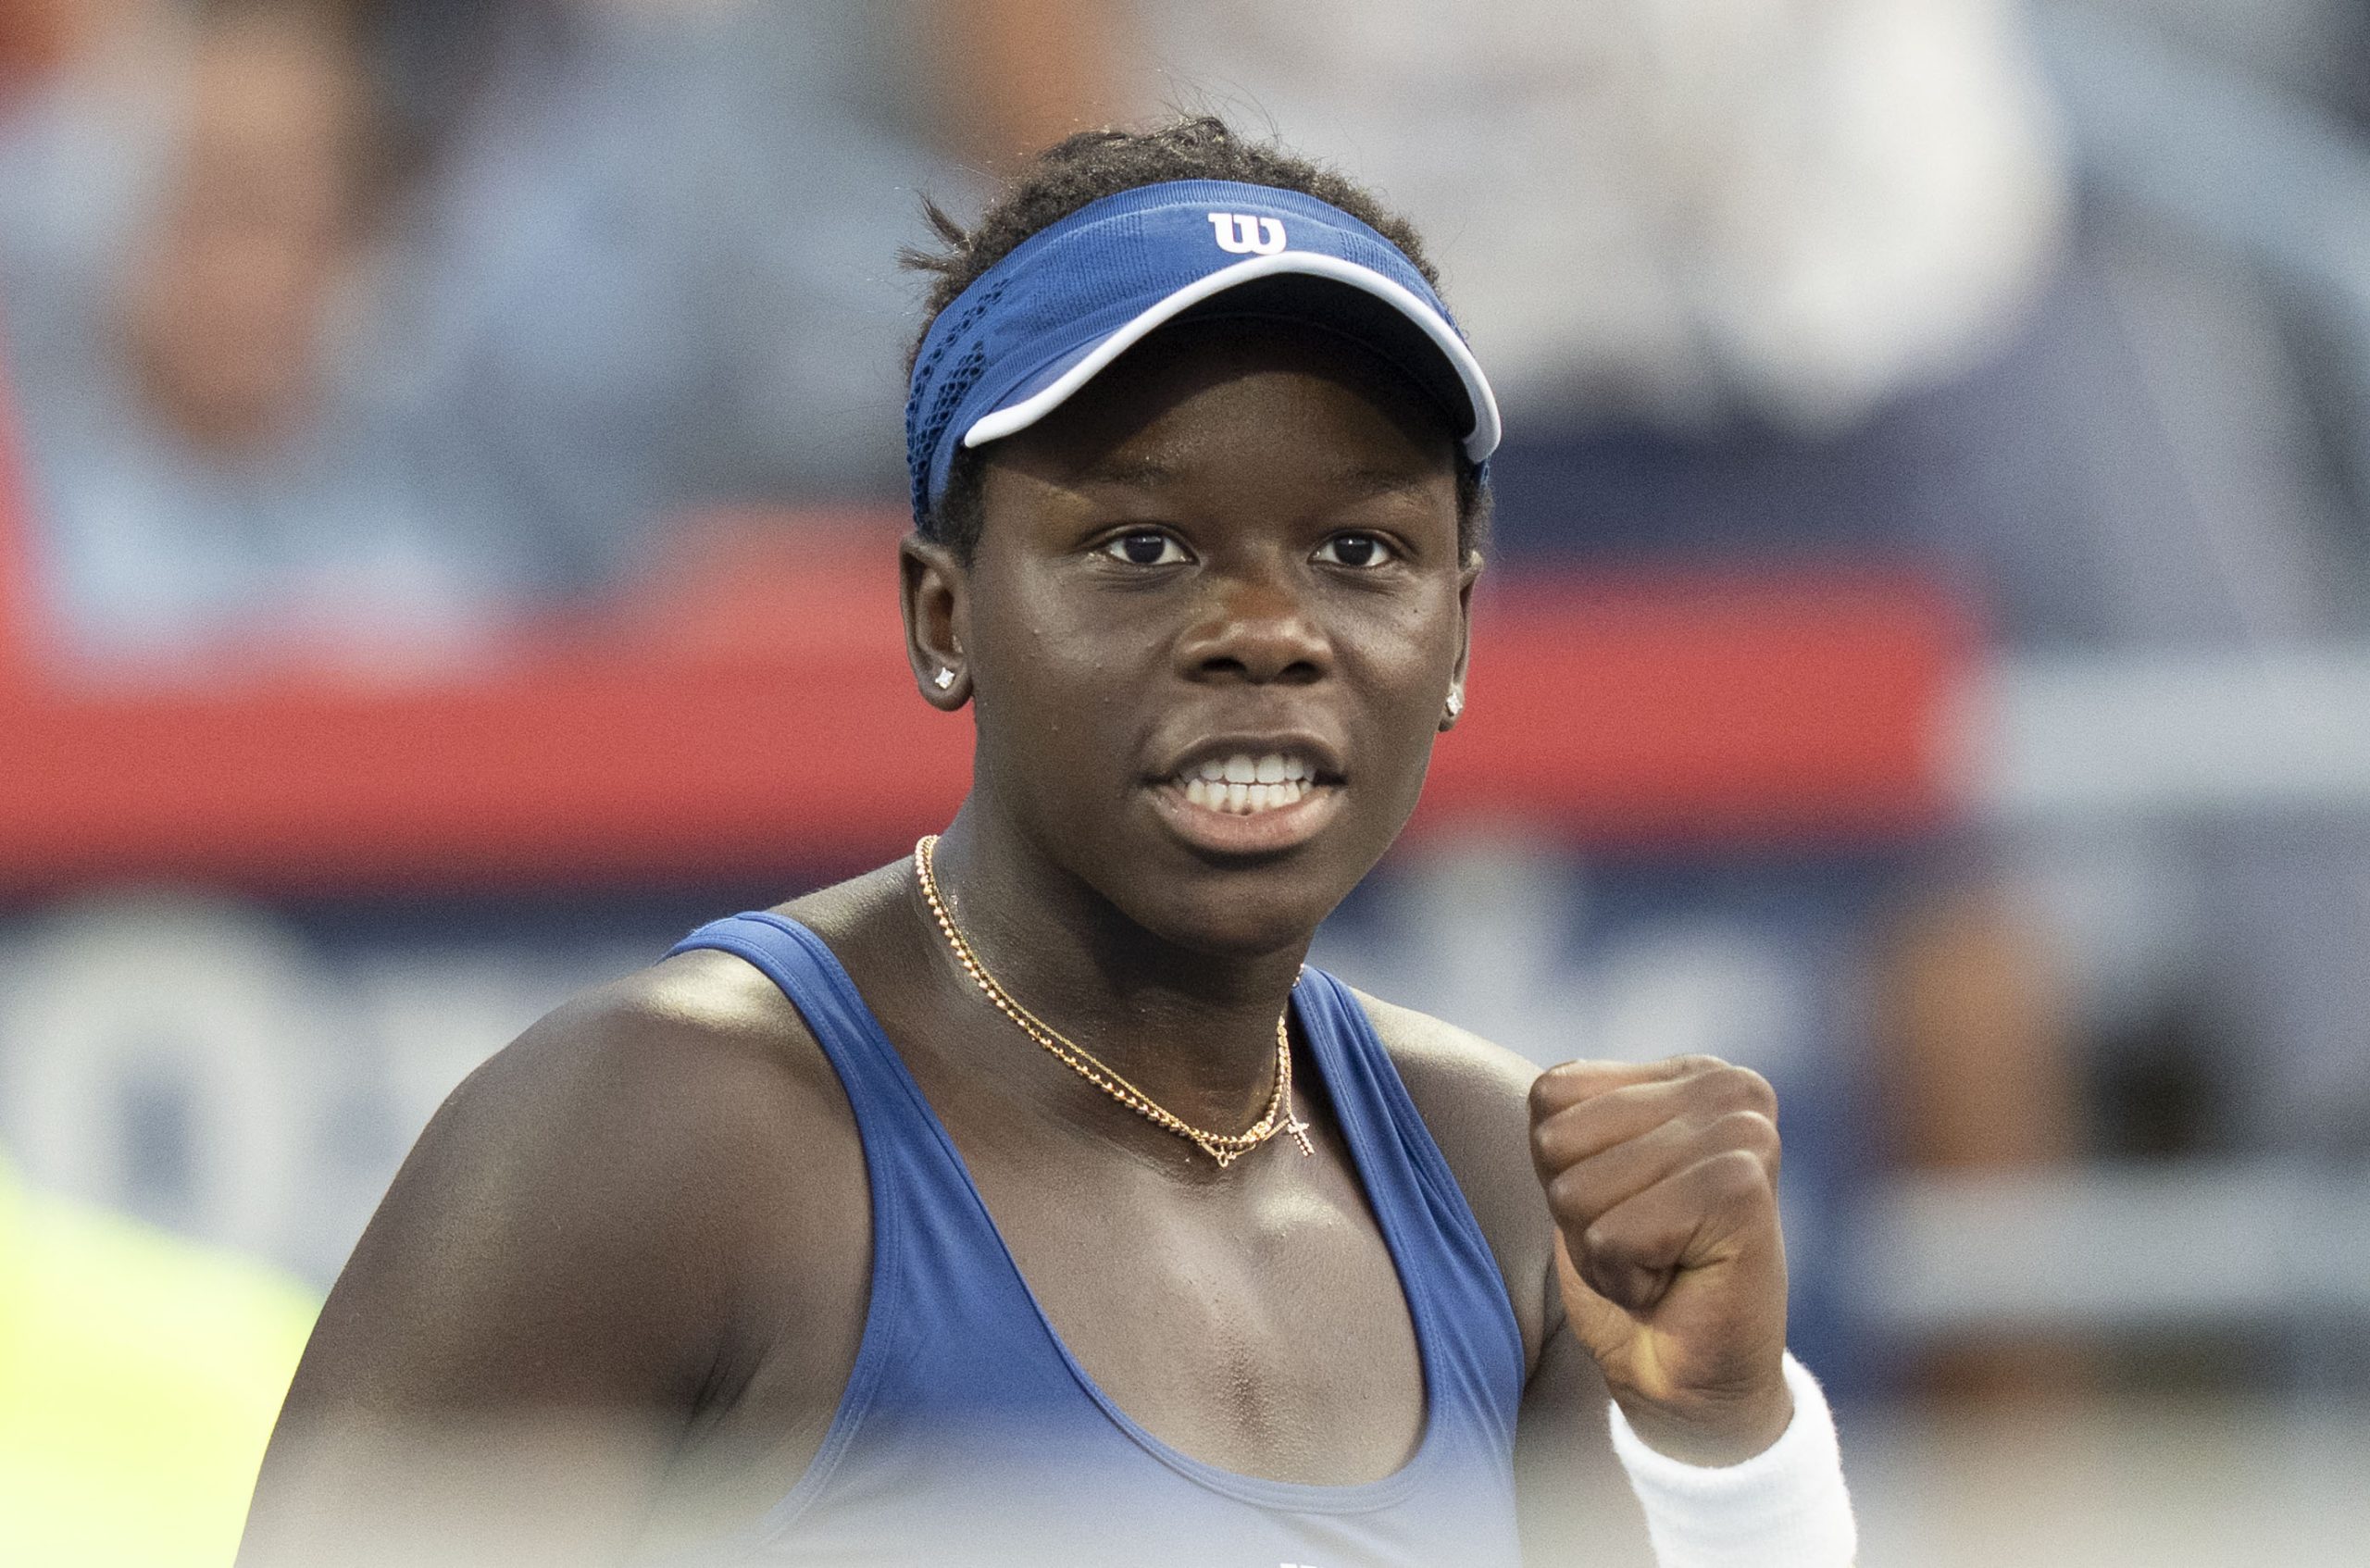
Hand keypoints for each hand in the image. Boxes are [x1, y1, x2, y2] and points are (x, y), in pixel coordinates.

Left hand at [1528, 1055, 1791, 1465]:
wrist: (1692, 1382)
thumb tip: (1549, 1090)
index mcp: (1694, 1072)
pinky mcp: (1742, 1191)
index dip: (1564, 1171)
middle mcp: (1728, 1089)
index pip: (1551, 1096)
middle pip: (1557, 1142)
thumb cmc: (1636, 1278)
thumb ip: (1571, 1120)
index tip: (1628, 1207)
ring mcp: (1742, 1136)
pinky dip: (1623, 1280)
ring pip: (1578, 1191)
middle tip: (1644, 1246)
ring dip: (1599, 1249)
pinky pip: (1611, 1237)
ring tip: (1659, 1263)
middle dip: (1579, 1212)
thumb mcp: (1585, 1177)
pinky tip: (1673, 1287)